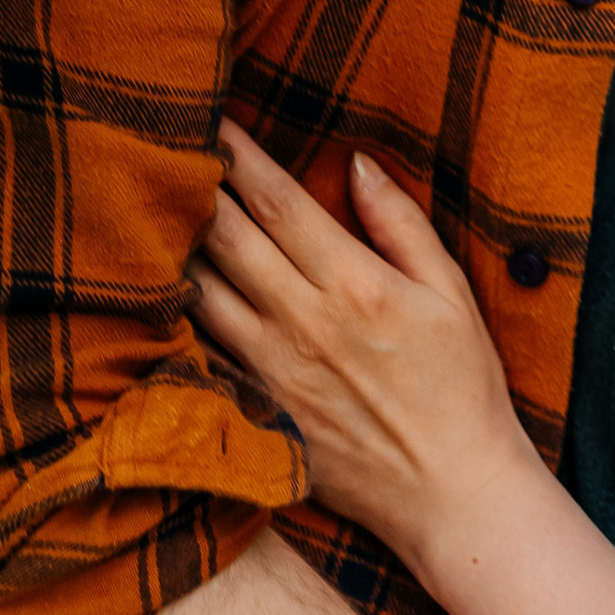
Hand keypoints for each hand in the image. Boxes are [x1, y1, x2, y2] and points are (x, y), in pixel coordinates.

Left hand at [192, 122, 533, 574]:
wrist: (453, 495)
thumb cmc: (462, 388)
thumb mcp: (451, 293)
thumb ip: (401, 224)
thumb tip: (357, 163)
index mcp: (354, 286)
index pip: (278, 203)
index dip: (239, 155)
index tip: (212, 119)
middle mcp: (302, 326)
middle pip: (224, 240)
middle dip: (193, 188)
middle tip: (164, 147)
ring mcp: (271, 375)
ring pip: (200, 296)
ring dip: (174, 249)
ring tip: (151, 211)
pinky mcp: (259, 416)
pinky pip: (202, 358)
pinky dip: (178, 322)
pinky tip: (160, 296)